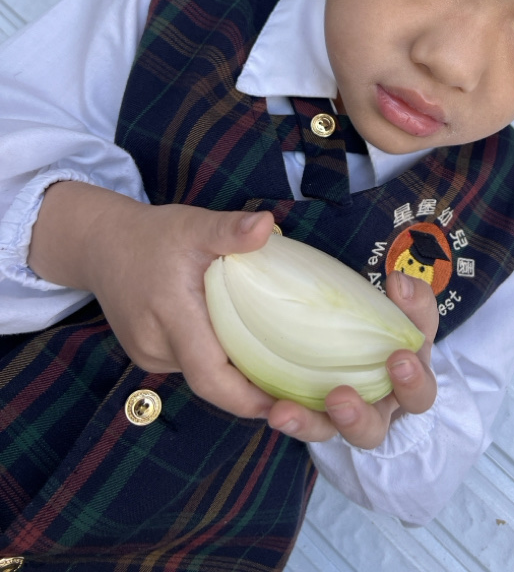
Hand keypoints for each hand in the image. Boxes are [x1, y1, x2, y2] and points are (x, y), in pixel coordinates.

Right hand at [30, 182, 277, 417]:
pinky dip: (216, 356)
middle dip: (251, 386)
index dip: (246, 398)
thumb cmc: (152, 235)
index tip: (282, 404)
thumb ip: (229, 229)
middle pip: (212, 380)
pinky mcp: (149, 354)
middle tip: (295, 379)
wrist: (101, 244)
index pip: (209, 376)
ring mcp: (150, 355)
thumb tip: (266, 224)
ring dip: (233, 368)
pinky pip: (190, 362)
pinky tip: (240, 338)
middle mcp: (157, 347)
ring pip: (201, 372)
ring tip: (275, 354)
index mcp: (171, 317)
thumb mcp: (193, 224)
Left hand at [266, 270, 439, 447]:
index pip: (418, 393)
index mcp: (406, 388)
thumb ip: (411, 299)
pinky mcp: (309, 414)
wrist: (364, 339)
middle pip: (371, 431)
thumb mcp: (409, 315)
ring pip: (322, 433)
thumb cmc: (390, 330)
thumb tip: (399, 283)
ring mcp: (338, 418)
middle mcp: (374, 412)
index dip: (412, 381)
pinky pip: (295, 420)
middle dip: (356, 418)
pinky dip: (279, 412)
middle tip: (338, 397)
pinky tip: (263, 400)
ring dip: (306, 423)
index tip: (399, 358)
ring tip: (283, 412)